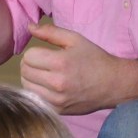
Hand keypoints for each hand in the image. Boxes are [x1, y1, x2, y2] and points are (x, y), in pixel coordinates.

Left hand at [21, 23, 137, 114]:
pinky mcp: (57, 111)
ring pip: (26, 86)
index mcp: (61, 62)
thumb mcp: (75, 40)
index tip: (44, 53)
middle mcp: (57, 83)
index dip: (35, 52)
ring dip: (31, 78)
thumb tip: (29, 27)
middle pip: (25, 71)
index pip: (29, 56)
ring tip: (45, 74)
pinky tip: (47, 87)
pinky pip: (34, 99)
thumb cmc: (94, 58)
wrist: (113, 84)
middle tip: (43, 63)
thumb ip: (50, 32)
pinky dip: (37, 91)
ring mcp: (57, 99)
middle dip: (31, 64)